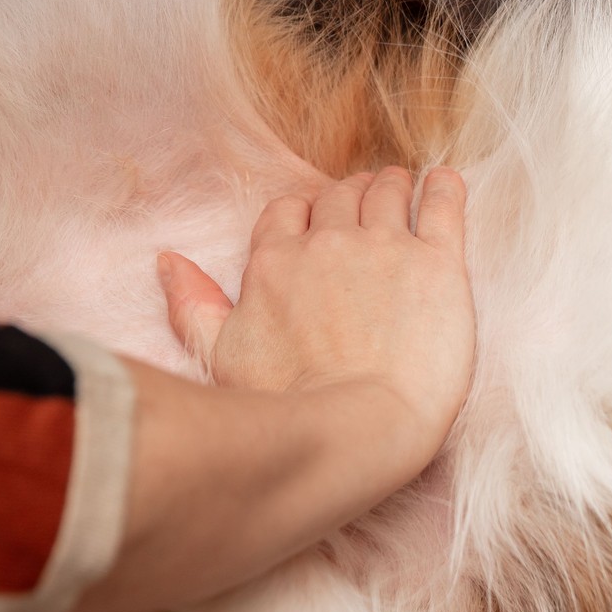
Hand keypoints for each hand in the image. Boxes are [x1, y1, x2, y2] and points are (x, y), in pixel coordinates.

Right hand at [157, 166, 476, 453]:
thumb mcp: (221, 358)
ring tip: (403, 186)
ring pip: (388, 191)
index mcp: (275, 263)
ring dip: (393, 184)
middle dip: (351, 194)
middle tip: (367, 198)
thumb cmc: (289, 408)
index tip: (320, 218)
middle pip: (340, 197)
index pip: (288, 211)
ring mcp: (385, 247)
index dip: (306, 211)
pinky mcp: (438, 262)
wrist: (362, 429)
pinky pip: (443, 204)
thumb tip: (167, 261)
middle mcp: (328, 243)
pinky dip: (444, 187)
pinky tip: (444, 182)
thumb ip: (193, 305)